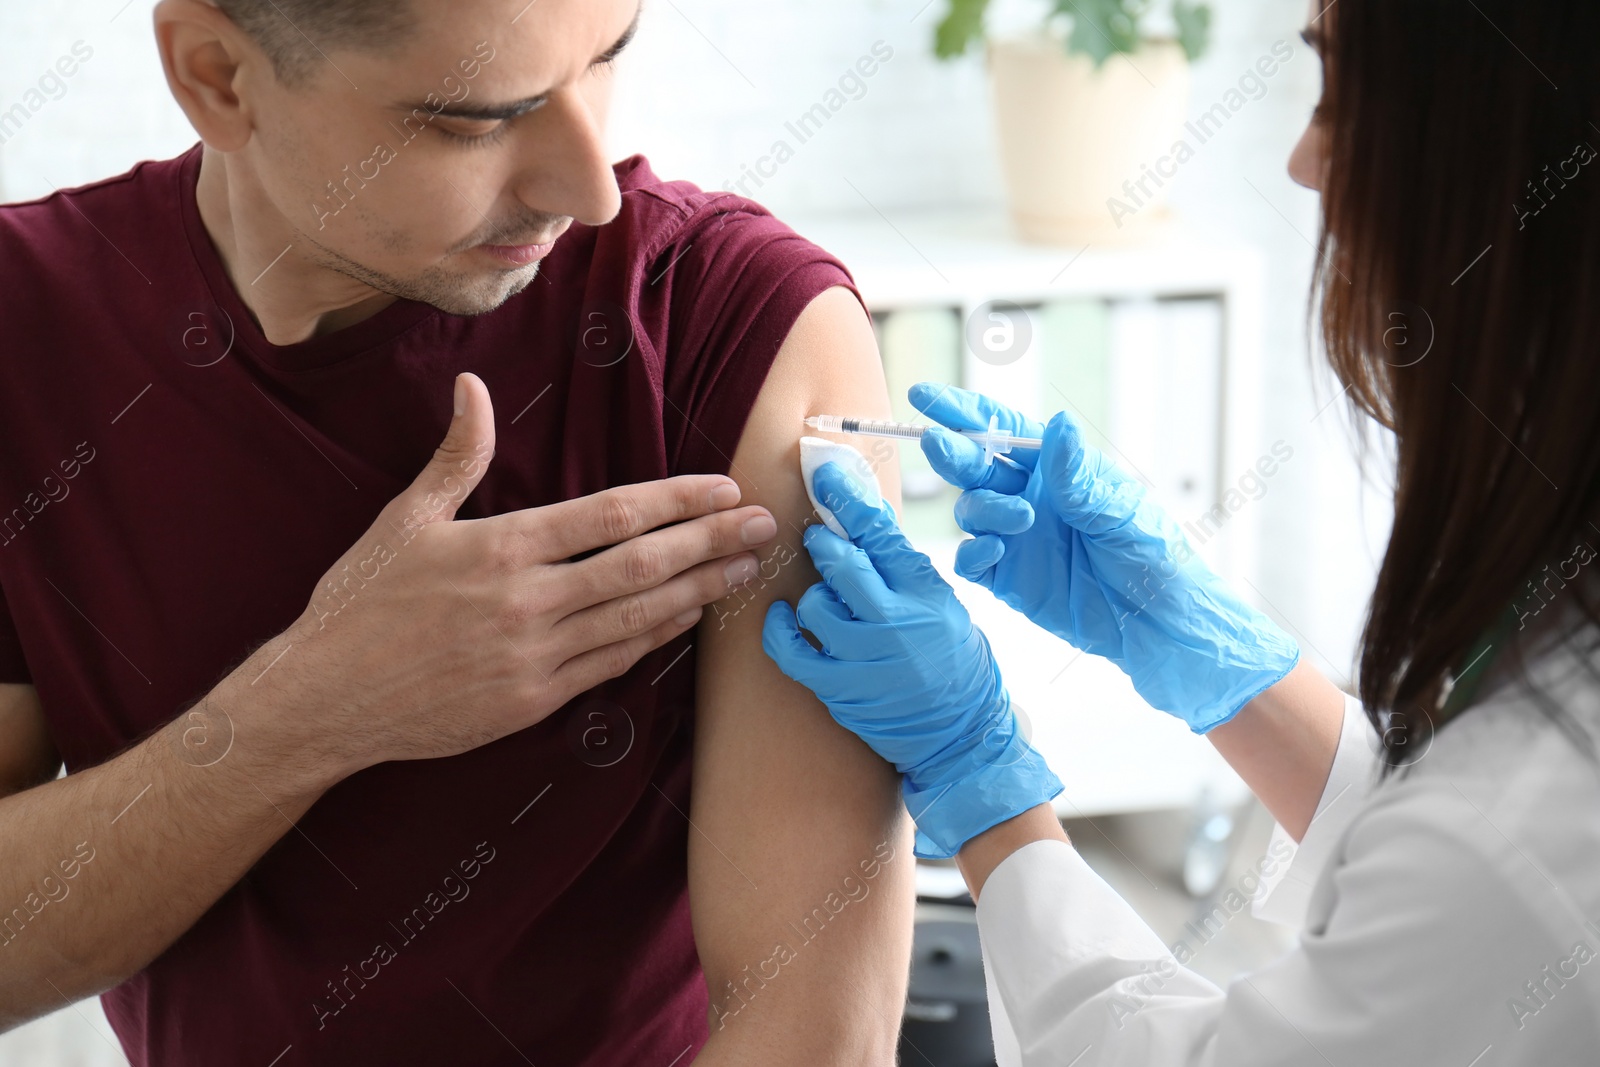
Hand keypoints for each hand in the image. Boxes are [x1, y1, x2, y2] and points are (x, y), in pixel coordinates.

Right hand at [279, 373, 775, 781]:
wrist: (322, 700)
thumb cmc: (359, 604)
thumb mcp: (404, 520)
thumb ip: (456, 456)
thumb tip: (473, 387)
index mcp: (500, 548)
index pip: (612, 516)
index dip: (677, 501)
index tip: (723, 488)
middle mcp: (528, 601)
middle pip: (643, 565)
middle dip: (712, 541)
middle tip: (765, 524)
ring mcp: (535, 657)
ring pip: (639, 618)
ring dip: (700, 591)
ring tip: (745, 569)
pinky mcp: (534, 701)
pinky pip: (612, 663)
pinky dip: (656, 637)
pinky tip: (688, 618)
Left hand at [762, 461, 1061, 858]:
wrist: (963, 734)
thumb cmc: (954, 661)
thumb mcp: (942, 603)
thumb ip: (902, 566)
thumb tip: (862, 520)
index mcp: (926, 592)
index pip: (881, 533)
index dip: (847, 497)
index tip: (825, 472)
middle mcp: (897, 622)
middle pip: (843, 563)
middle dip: (825, 543)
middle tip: (820, 538)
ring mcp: (866, 659)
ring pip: (816, 606)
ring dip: (814, 597)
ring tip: (826, 600)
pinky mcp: (841, 690)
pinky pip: (793, 652)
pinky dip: (782, 631)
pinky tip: (784, 618)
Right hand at [910, 381, 1299, 732]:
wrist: (1158, 623)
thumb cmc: (1153, 554)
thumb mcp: (1120, 508)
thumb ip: (1078, 474)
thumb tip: (1058, 424)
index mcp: (1057, 467)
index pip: (1001, 428)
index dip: (962, 410)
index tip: (924, 396)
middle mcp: (1029, 496)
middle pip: (975, 465)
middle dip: (953, 452)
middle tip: (937, 443)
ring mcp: (1014, 537)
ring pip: (970, 509)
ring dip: (984, 507)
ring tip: (1021, 519)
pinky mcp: (1007, 578)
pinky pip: (971, 558)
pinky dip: (973, 551)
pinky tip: (995, 550)